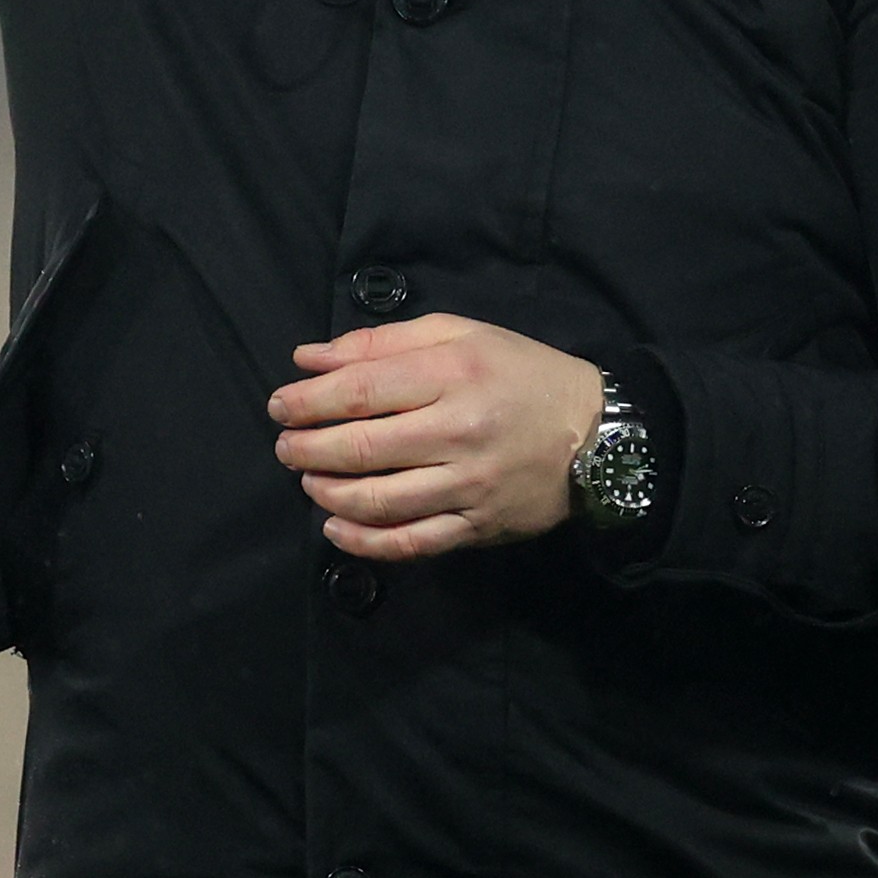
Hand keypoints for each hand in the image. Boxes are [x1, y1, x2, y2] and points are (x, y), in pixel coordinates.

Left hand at [269, 314, 605, 560]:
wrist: (598, 434)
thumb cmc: (522, 373)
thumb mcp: (461, 335)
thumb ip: (382, 342)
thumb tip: (309, 358)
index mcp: (454, 374)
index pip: (361, 390)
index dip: (308, 400)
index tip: (280, 405)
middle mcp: (459, 431)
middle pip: (361, 447)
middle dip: (307, 448)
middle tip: (285, 446)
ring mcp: (468, 486)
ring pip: (379, 500)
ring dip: (327, 492)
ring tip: (307, 480)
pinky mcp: (477, 527)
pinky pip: (410, 543)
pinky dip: (363, 541)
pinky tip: (335, 527)